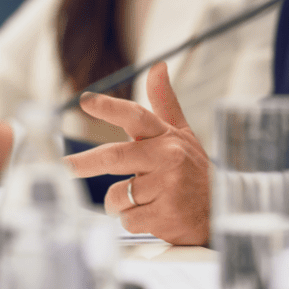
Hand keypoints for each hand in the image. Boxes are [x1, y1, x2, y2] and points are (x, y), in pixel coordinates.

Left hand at [65, 62, 210, 245]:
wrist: (223, 211)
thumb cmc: (195, 171)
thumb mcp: (183, 135)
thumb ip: (165, 103)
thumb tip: (157, 67)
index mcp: (167, 138)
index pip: (136, 117)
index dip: (110, 108)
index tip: (86, 101)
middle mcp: (168, 159)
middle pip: (115, 157)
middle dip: (85, 163)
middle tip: (65, 166)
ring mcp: (167, 188)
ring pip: (118, 195)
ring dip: (119, 203)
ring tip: (142, 201)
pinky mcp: (164, 215)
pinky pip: (128, 219)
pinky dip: (132, 221)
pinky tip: (152, 216)